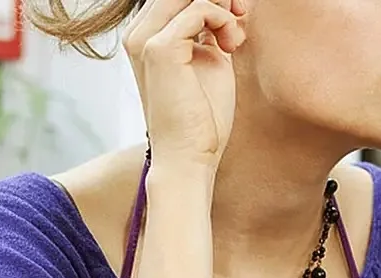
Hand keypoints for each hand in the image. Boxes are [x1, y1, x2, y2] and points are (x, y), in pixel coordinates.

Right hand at [123, 0, 246, 170]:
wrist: (189, 158)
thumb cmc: (201, 121)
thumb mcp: (209, 62)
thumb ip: (210, 31)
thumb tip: (223, 3)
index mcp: (146, 37)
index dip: (211, 0)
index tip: (236, 16)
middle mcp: (139, 34)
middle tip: (241, 16)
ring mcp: (145, 40)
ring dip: (223, 5)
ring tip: (234, 39)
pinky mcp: (160, 49)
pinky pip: (199, 8)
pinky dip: (223, 20)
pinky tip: (230, 45)